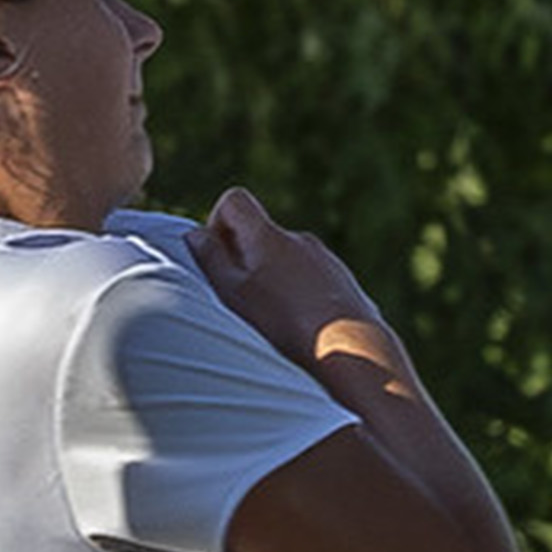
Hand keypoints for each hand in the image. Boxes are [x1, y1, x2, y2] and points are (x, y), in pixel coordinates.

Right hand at [197, 188, 382, 367]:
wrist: (354, 350)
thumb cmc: (285, 323)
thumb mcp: (232, 292)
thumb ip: (210, 258)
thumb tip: (197, 234)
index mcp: (269, 236)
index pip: (235, 201)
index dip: (217, 224)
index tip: (217, 258)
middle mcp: (301, 240)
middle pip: (263, 235)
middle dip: (245, 260)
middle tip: (241, 298)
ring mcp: (328, 262)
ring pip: (289, 262)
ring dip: (275, 282)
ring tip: (274, 322)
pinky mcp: (346, 286)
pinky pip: (314, 283)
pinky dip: (302, 298)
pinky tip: (302, 330)